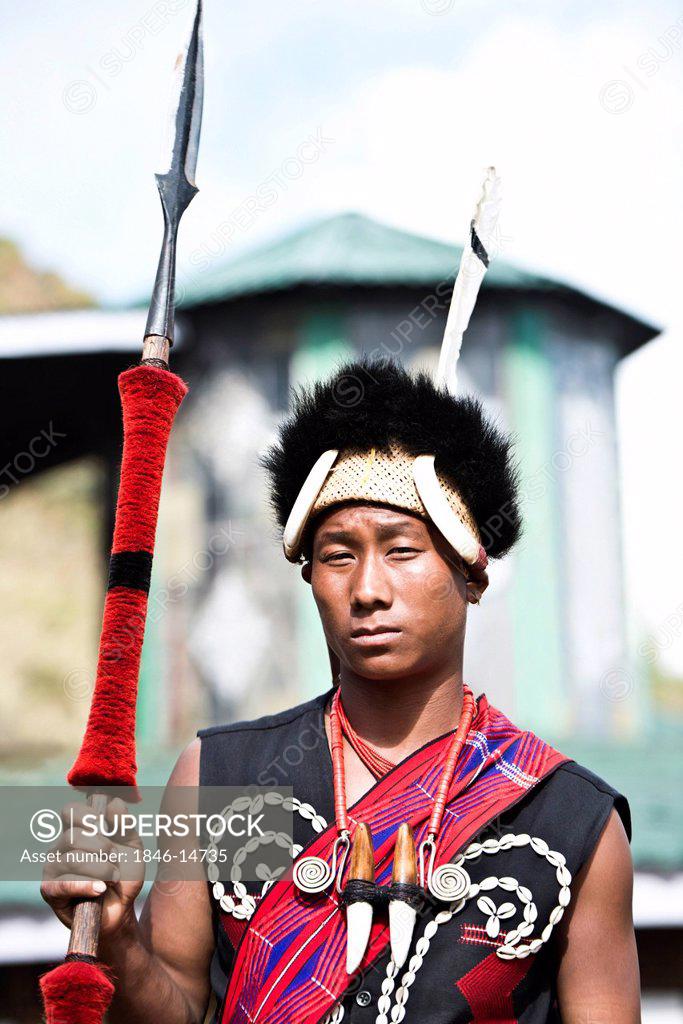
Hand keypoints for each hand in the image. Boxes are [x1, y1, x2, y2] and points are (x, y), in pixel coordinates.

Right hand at [40, 796, 144, 936]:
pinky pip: (65, 883)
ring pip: (74, 859)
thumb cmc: (124, 874)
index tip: (103, 825)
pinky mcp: (50, 891)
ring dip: (101, 870)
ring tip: (112, 880)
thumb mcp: (132, 846)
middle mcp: (60, 847)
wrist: (121, 909)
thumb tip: (113, 802)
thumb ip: (124, 823)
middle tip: (114, 860)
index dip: (87, 815)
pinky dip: (87, 885)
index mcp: (77, 831)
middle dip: (102, 848)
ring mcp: (52, 868)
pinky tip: (100, 889)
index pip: (70, 811)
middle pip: (74, 835)